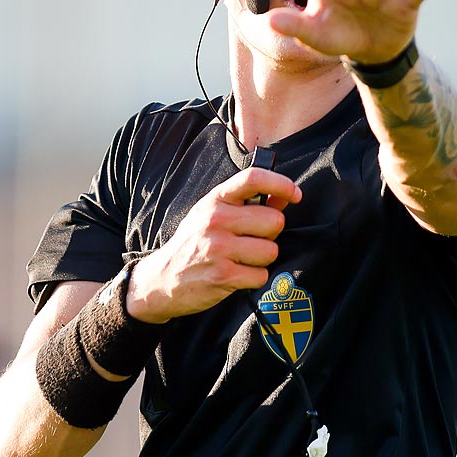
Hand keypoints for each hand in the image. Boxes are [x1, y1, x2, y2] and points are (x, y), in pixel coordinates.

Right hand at [126, 166, 298, 322]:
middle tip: (253, 240)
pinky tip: (237, 275)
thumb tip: (286, 197)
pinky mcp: (223, 276)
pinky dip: (254, 278)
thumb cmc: (194, 243)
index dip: (281, 183)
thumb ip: (249, 204)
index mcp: (215, 200)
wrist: (161, 278)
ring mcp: (218, 248)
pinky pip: (261, 275)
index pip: (253, 178)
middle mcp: (216, 220)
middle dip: (270, 234)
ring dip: (262, 259)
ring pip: (270, 251)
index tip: (295, 194)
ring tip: (242, 259)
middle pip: (274, 221)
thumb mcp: (213, 215)